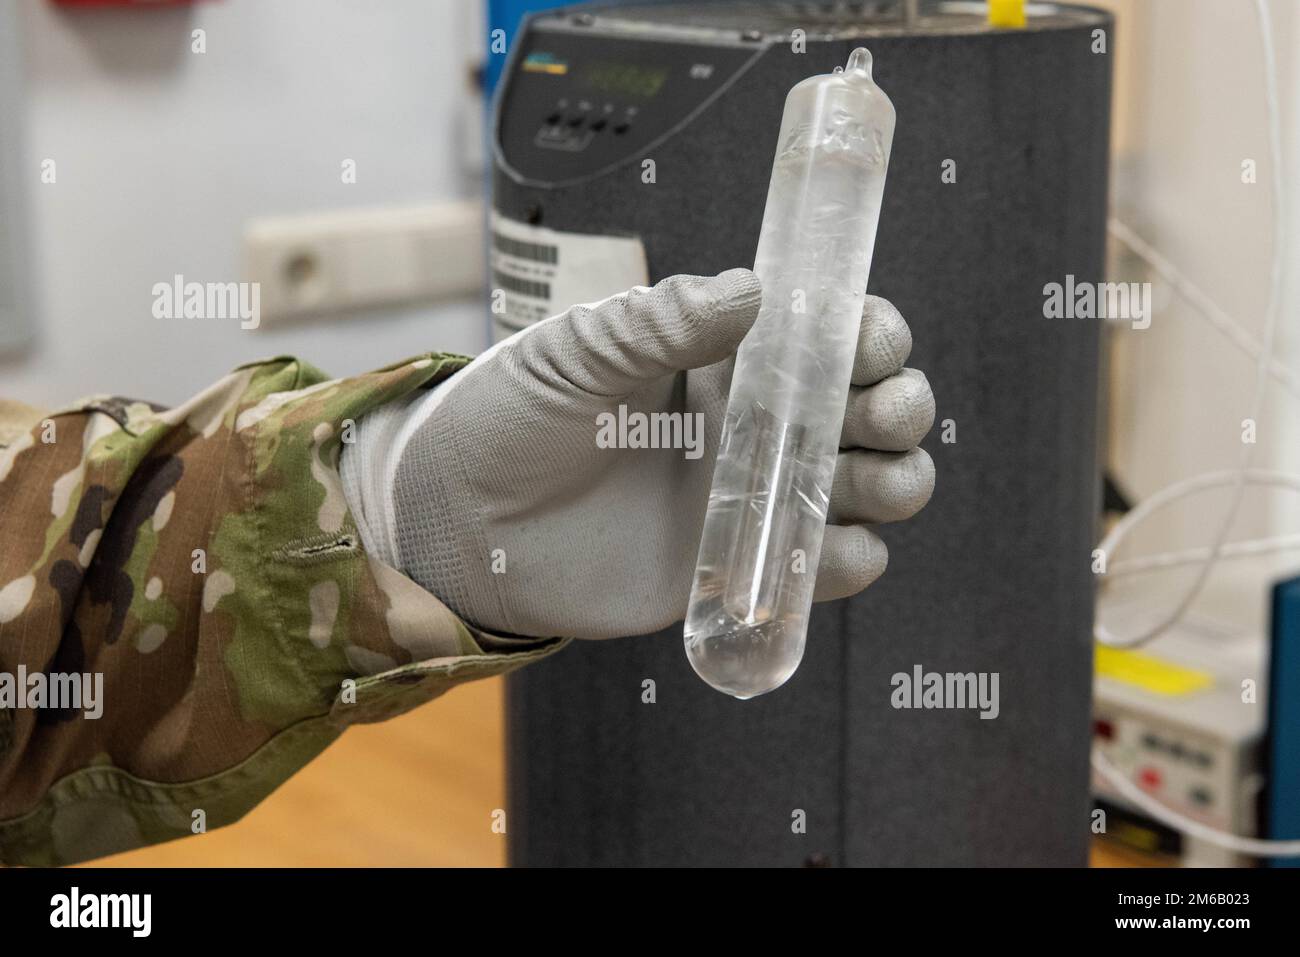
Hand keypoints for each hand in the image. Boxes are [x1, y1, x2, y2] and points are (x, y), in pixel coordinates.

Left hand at [365, 269, 934, 639]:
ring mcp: (747, 499)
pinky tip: (837, 549)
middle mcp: (750, 427)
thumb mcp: (576, 354)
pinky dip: (848, 560)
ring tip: (875, 485)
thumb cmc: (508, 420)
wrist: (456, 526)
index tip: (871, 341)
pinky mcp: (732, 567)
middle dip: (899, 407)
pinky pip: (819, 567)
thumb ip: (659, 323)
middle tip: (880, 415)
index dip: (867, 334)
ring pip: (864, 487)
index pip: (824, 337)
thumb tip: (755, 291)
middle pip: (866, 411)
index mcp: (721, 361)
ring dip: (895, 482)